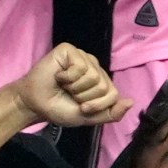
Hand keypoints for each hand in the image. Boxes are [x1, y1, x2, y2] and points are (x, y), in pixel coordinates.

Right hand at [10, 44, 130, 129]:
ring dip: (75, 88)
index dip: (97, 106)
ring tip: (64, 86)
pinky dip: (67, 78)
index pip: (113, 94)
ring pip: (93, 77)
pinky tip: (59, 76)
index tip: (80, 107)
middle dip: (84, 97)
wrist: (36, 104)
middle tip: (70, 95)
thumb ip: (111, 113)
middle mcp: (94, 67)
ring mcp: (83, 57)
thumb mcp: (89, 117)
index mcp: (101, 82)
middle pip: (103, 86)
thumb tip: (131, 102)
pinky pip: (79, 67)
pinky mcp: (70, 50)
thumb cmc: (60, 108)